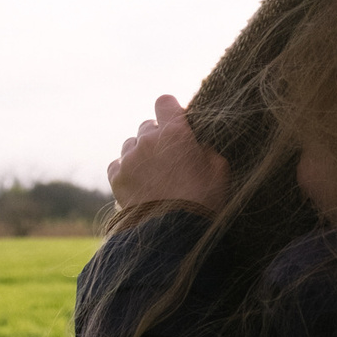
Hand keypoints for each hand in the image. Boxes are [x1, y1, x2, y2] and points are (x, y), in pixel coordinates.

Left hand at [107, 94, 227, 212]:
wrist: (174, 234)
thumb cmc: (203, 201)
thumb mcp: (219, 170)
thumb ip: (206, 149)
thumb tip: (198, 144)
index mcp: (176, 132)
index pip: (164, 102)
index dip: (170, 111)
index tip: (176, 122)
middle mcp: (148, 139)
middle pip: (147, 125)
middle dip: (157, 137)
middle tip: (168, 157)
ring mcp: (130, 158)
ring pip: (131, 144)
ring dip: (141, 153)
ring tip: (153, 173)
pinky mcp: (117, 176)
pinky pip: (118, 163)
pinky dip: (126, 170)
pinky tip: (139, 183)